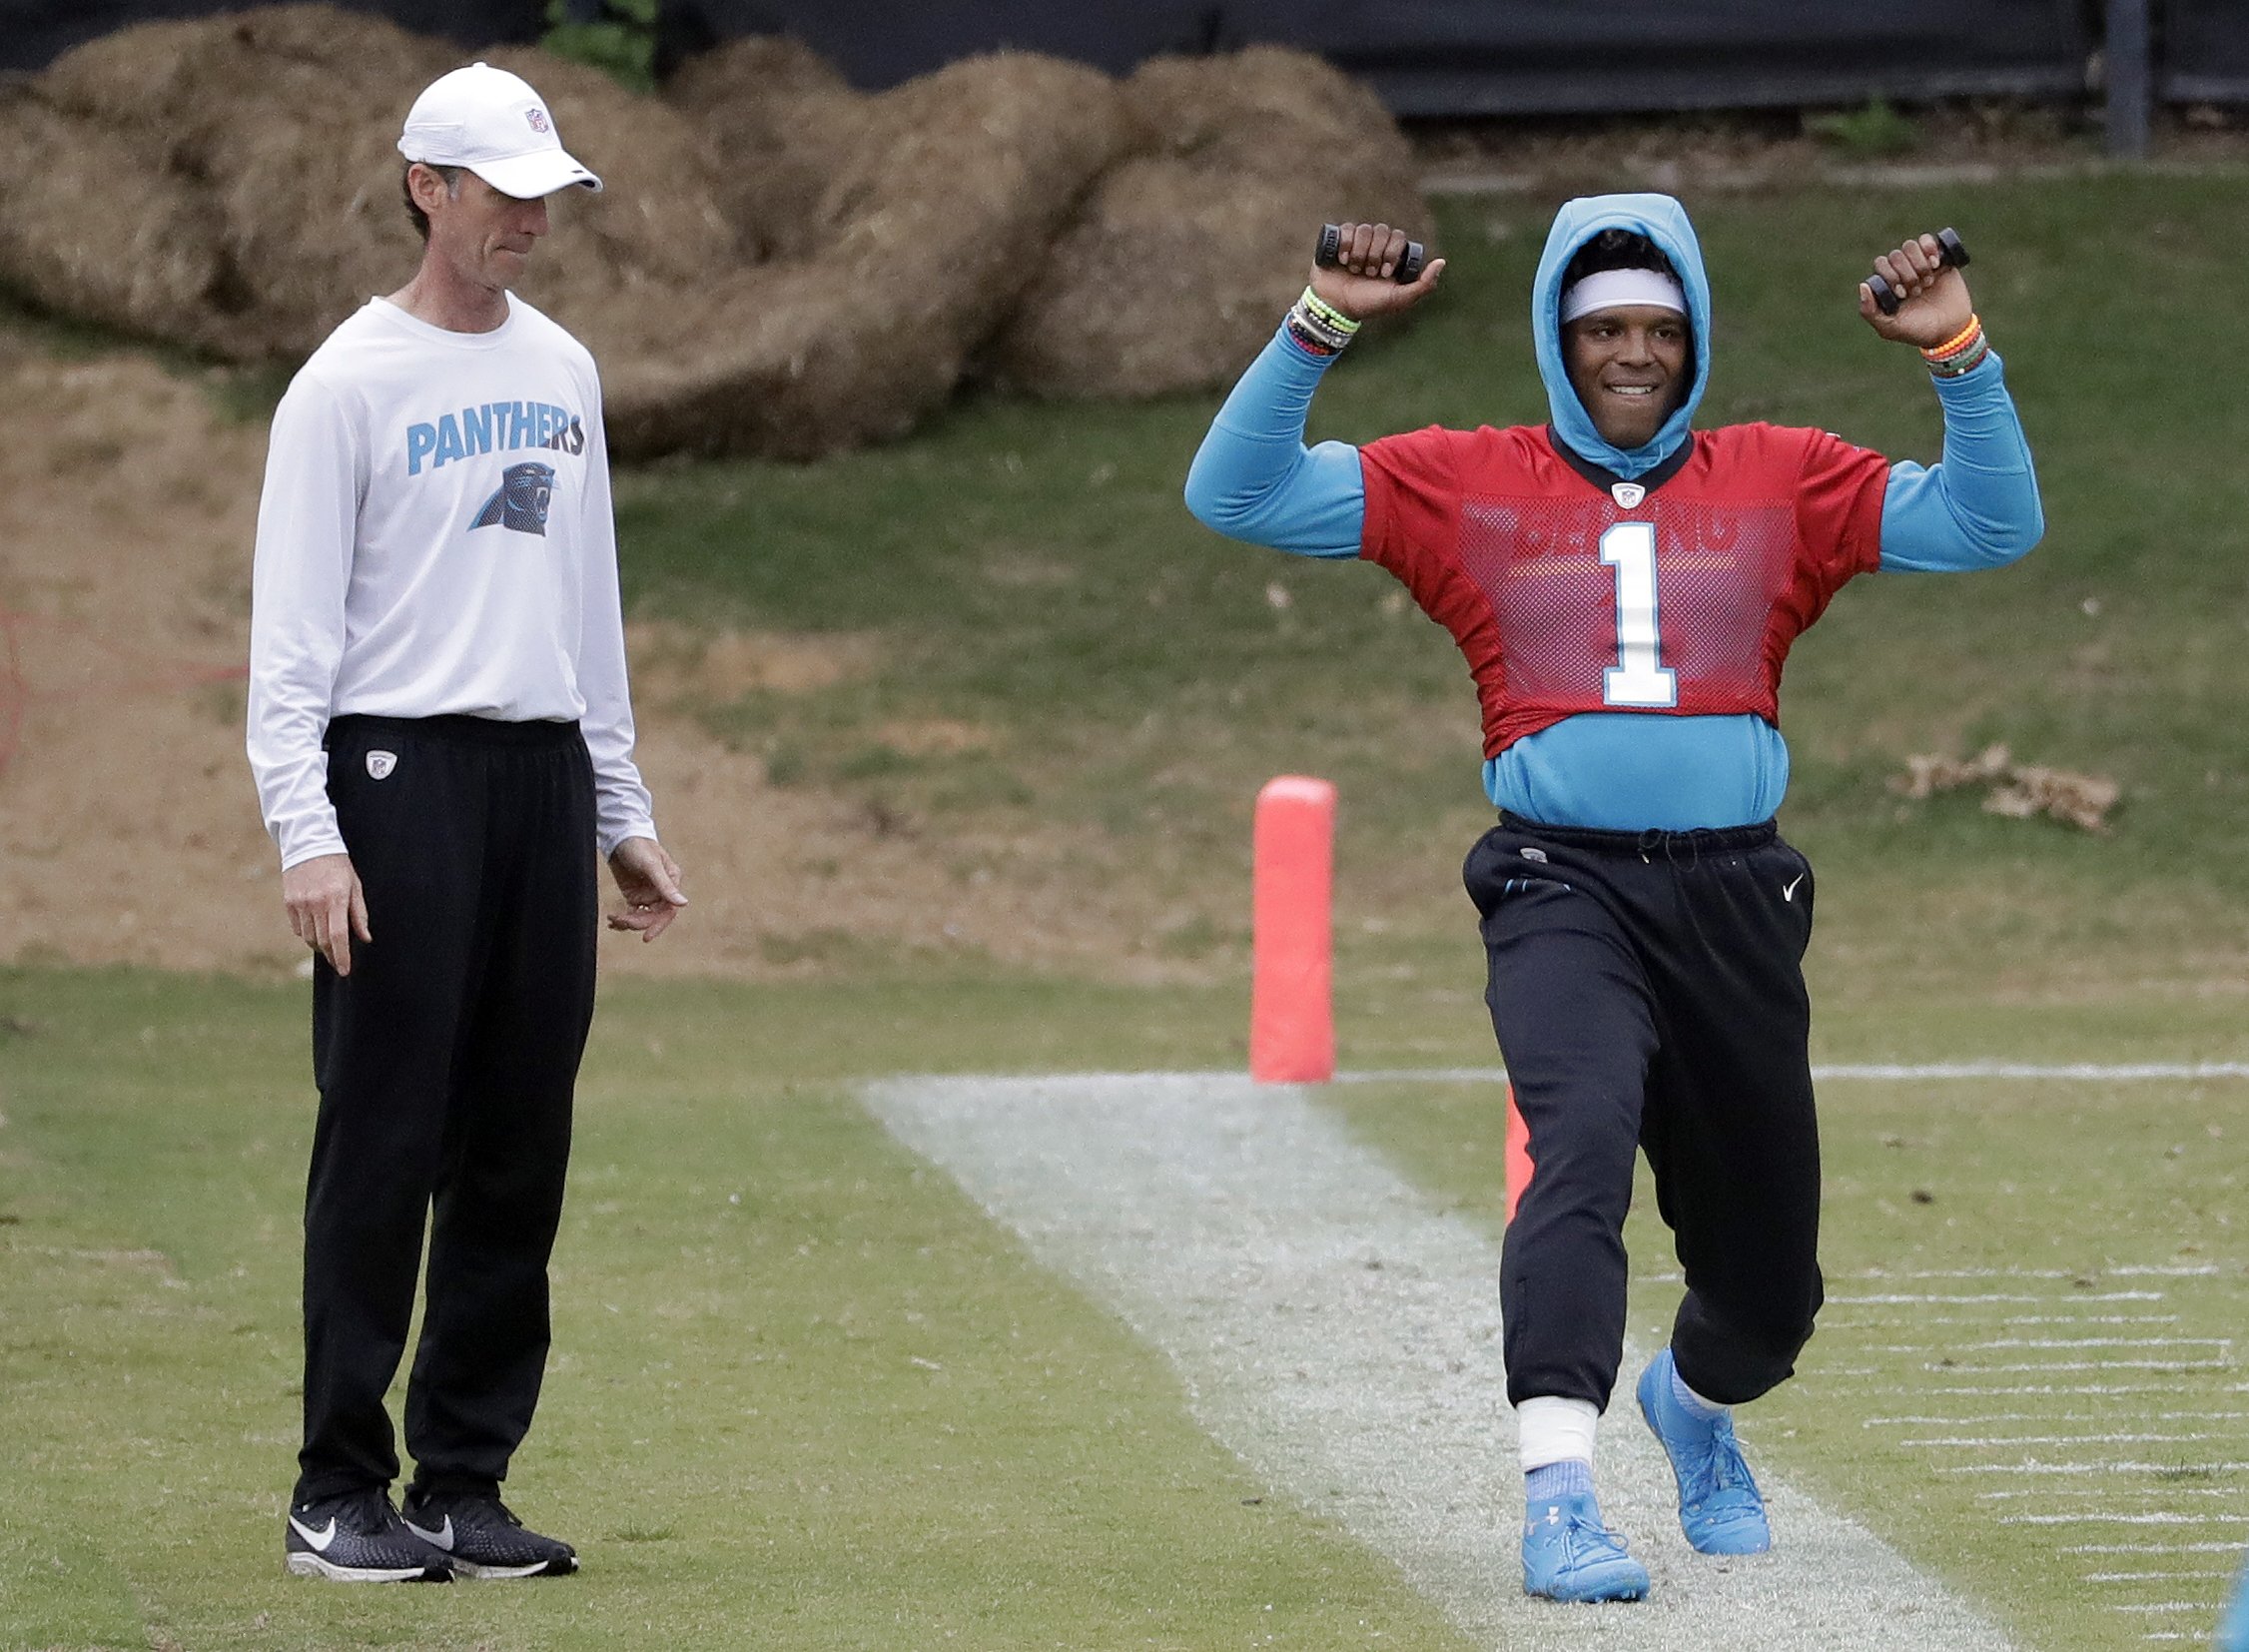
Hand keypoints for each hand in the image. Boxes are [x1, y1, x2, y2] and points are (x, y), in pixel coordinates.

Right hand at [282, 852, 369, 976]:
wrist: (309, 845)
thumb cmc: (338, 867)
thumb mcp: (355, 887)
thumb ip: (359, 914)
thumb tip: (365, 938)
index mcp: (336, 899)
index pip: (338, 936)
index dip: (342, 956)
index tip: (345, 970)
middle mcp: (315, 904)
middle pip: (322, 941)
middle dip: (332, 956)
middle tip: (339, 963)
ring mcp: (299, 904)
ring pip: (309, 938)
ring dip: (320, 946)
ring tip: (329, 946)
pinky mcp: (289, 903)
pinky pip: (298, 929)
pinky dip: (308, 934)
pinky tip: (316, 929)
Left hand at [607, 837, 685, 941]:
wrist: (619, 836)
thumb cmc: (638, 846)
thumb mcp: (651, 866)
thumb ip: (666, 886)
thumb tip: (683, 904)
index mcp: (671, 881)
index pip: (668, 910)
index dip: (658, 925)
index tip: (646, 937)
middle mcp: (661, 890)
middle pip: (653, 916)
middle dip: (638, 922)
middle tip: (621, 921)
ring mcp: (647, 893)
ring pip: (642, 917)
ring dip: (628, 921)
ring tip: (614, 919)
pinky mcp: (634, 894)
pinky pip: (631, 913)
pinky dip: (622, 919)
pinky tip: (612, 921)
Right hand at [1308, 221, 1444, 321]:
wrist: (1336, 308)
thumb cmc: (1368, 304)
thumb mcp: (1399, 299)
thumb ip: (1424, 284)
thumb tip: (1441, 261)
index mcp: (1392, 255)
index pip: (1398, 237)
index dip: (1392, 252)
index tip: (1385, 273)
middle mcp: (1375, 245)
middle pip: (1382, 230)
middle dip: (1376, 253)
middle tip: (1369, 274)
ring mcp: (1357, 242)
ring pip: (1364, 229)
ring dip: (1360, 252)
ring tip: (1354, 270)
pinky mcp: (1339, 241)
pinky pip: (1346, 229)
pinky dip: (1345, 244)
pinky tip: (1342, 260)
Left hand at [1858, 233, 1973, 347]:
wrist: (1951, 330)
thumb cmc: (1918, 331)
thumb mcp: (1890, 328)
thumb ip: (1870, 312)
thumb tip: (1863, 285)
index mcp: (1888, 285)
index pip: (1881, 264)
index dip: (1890, 275)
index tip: (1902, 293)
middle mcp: (1902, 272)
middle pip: (1895, 255)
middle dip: (1906, 273)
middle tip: (1917, 291)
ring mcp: (1920, 264)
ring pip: (1910, 246)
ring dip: (1918, 263)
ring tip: (1928, 282)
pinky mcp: (1939, 259)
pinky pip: (1928, 240)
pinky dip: (1929, 247)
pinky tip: (1935, 264)